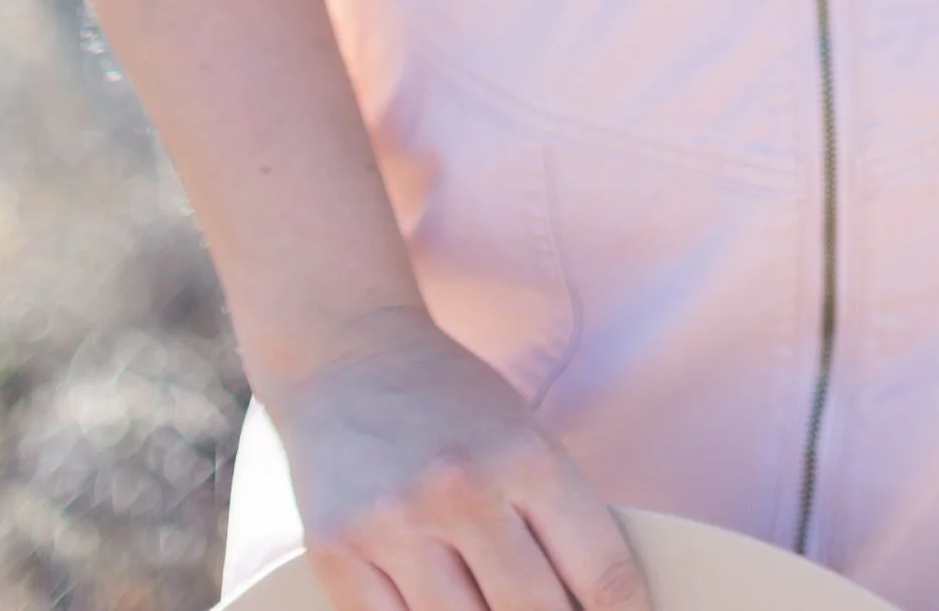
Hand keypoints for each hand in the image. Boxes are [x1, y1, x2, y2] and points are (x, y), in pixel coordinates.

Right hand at [264, 308, 649, 610]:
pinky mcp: (336, 552)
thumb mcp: (525, 436)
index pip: (601, 574)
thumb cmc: (452, 404)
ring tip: (500, 608)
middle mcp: (463, 491)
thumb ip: (557, 518)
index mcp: (525, 457)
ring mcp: (396, 527)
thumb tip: (595, 607)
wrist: (348, 353)